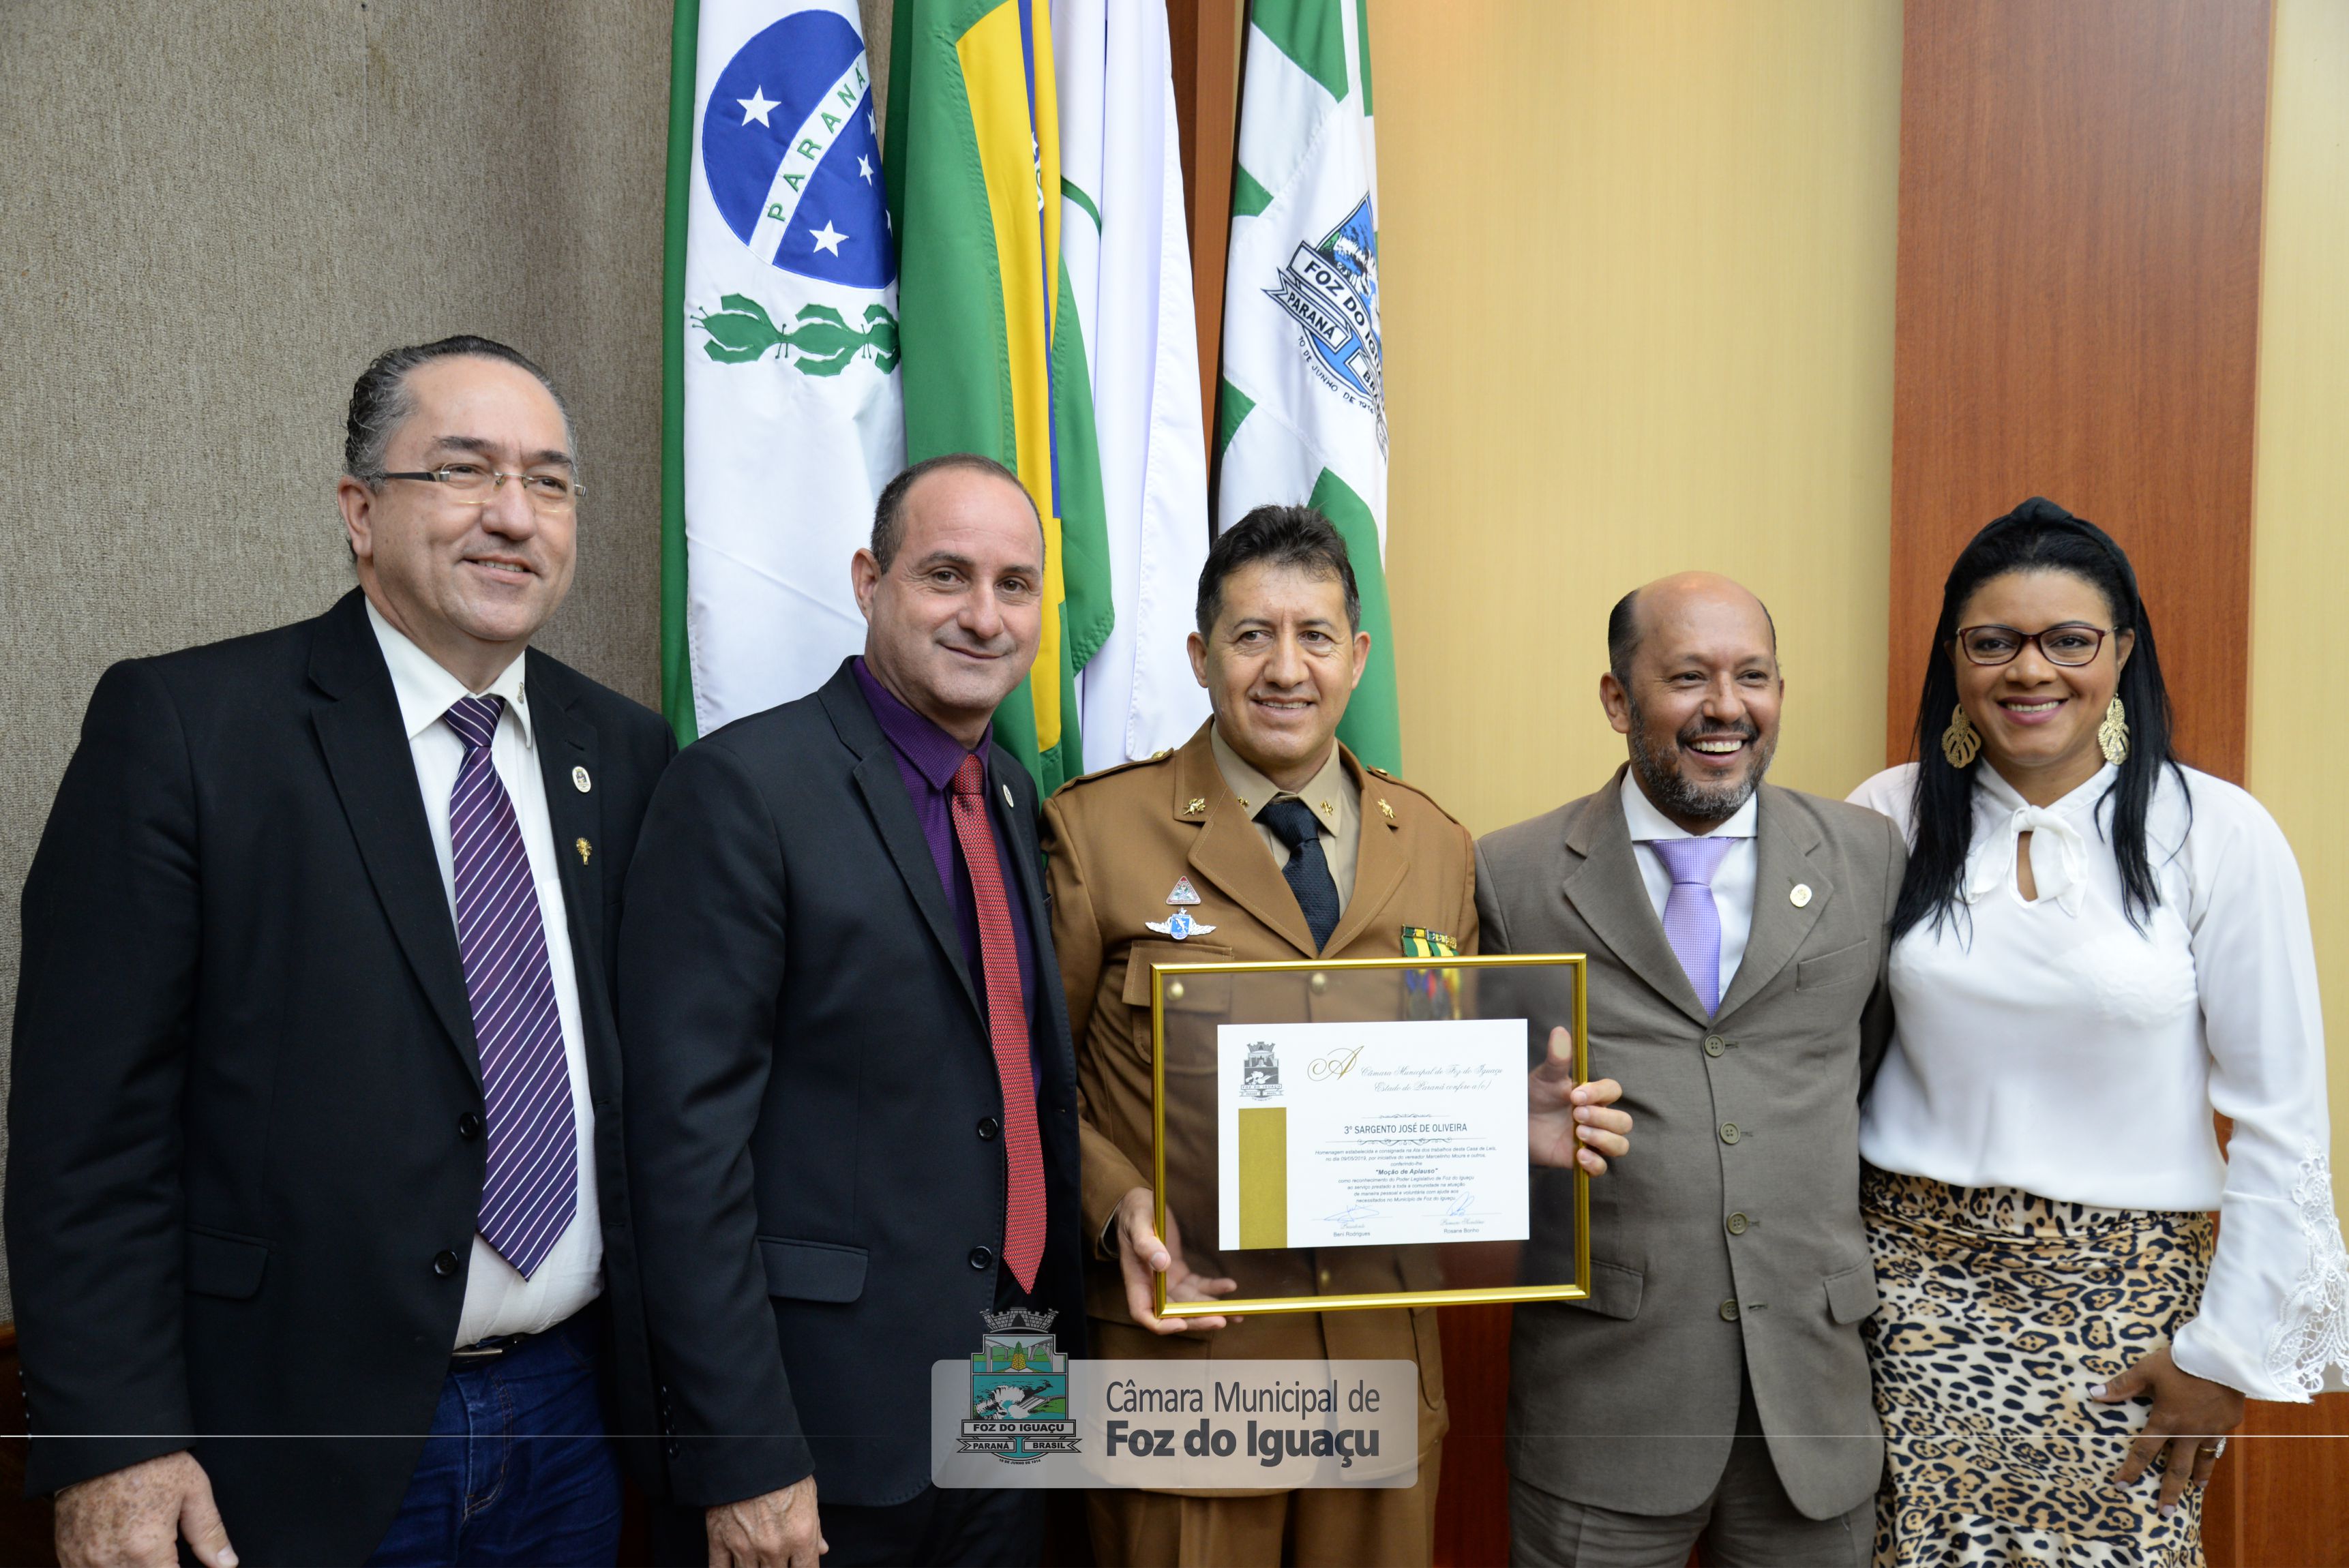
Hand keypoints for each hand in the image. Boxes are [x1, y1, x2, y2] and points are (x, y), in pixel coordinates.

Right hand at [55, 1450, 235, 1567]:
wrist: (103, 1439)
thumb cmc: (151, 1461)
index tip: (181, 1563)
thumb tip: (226, 1564)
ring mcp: (84, 1560)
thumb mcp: (193, 1491)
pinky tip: (121, 1553)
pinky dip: (105, 1567)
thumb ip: (209, 1533)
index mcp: (146, 1549)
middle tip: (165, 1553)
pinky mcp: (67, 1553)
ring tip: (142, 1547)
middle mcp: (111, 1561)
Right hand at [706, 1475, 824, 1567]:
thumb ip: (815, 1527)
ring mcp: (745, 1547)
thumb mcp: (808, 1494)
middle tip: (776, 1558)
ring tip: (758, 1559)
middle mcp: (774, 1547)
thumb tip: (821, 1548)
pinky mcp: (719, 1540)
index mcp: (800, 1536)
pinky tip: (734, 1566)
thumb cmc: (781, 1467)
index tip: (798, 1566)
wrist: (747, 1448)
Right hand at [1114, 1186, 1239, 1333]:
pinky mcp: (1179, 1272)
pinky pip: (1197, 1286)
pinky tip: (1230, 1286)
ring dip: (1210, 1310)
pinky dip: (1213, 1288)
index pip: (1144, 1313)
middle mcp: (1151, 1286)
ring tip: (1235, 1314)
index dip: (1161, 1324)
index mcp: (1136, 1279)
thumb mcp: (1138, 1224)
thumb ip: (1146, 1244)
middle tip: (1220, 1321)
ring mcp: (1166, 1281)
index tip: (1182, 1324)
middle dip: (1196, 1320)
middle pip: (1173, 1314)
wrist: (1139, 1204)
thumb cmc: (1134, 1212)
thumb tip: (1162, 1263)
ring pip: (1189, 1304)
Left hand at [1528, 1027, 1630, 1172]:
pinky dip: (1595, 1162)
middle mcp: (1599, 1118)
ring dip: (1603, 1139)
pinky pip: (1603, 1167)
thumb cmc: (1534, 1097)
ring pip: (1620, 1144)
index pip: (1614, 1091)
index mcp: (1593, 1095)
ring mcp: (1593, 1140)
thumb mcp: (1544, 1077)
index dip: (1600, 1093)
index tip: (1575, 1095)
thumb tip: (1561, 1031)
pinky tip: (1578, 1154)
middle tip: (1575, 1115)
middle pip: (1624, 1121)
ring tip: (1578, 1133)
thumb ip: (1556, 1058)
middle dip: (1603, 1118)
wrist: (1517, 1124)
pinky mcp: (1583, 1160)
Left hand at [2093, 1344, 2244, 1515]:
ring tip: (2192, 1492)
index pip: (2143, 1450)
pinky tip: (2210, 1464)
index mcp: (2166, 1420)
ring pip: (2200, 1461)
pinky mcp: (2228, 1423)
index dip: (2131, 1469)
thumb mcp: (2147, 1370)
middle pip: (2175, 1467)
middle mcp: (2188, 1431)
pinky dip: (2212, 1458)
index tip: (2121, 1486)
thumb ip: (2122, 1385)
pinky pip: (2218, 1445)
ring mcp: (2210, 1430)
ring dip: (2195, 1478)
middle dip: (2168, 1491)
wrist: (2224, 1357)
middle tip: (2163, 1513)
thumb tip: (2094, 1394)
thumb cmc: (2181, 1362)